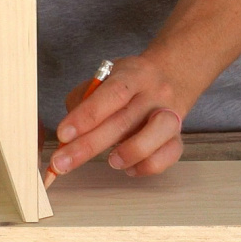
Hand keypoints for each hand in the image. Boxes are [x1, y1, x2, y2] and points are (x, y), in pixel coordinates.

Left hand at [47, 54, 186, 179]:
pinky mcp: (178, 136)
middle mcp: (153, 93)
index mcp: (132, 74)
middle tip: (62, 163)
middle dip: (88, 146)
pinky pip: (169, 154)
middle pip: (123, 121)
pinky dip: (147, 166)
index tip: (62, 134)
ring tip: (110, 162)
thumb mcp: (104, 77)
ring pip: (156, 134)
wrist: (171, 75)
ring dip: (129, 152)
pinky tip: (129, 167)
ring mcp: (170, 114)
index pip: (110, 94)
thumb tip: (67, 134)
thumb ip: (84, 99)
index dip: (86, 115)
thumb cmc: (129, 82)